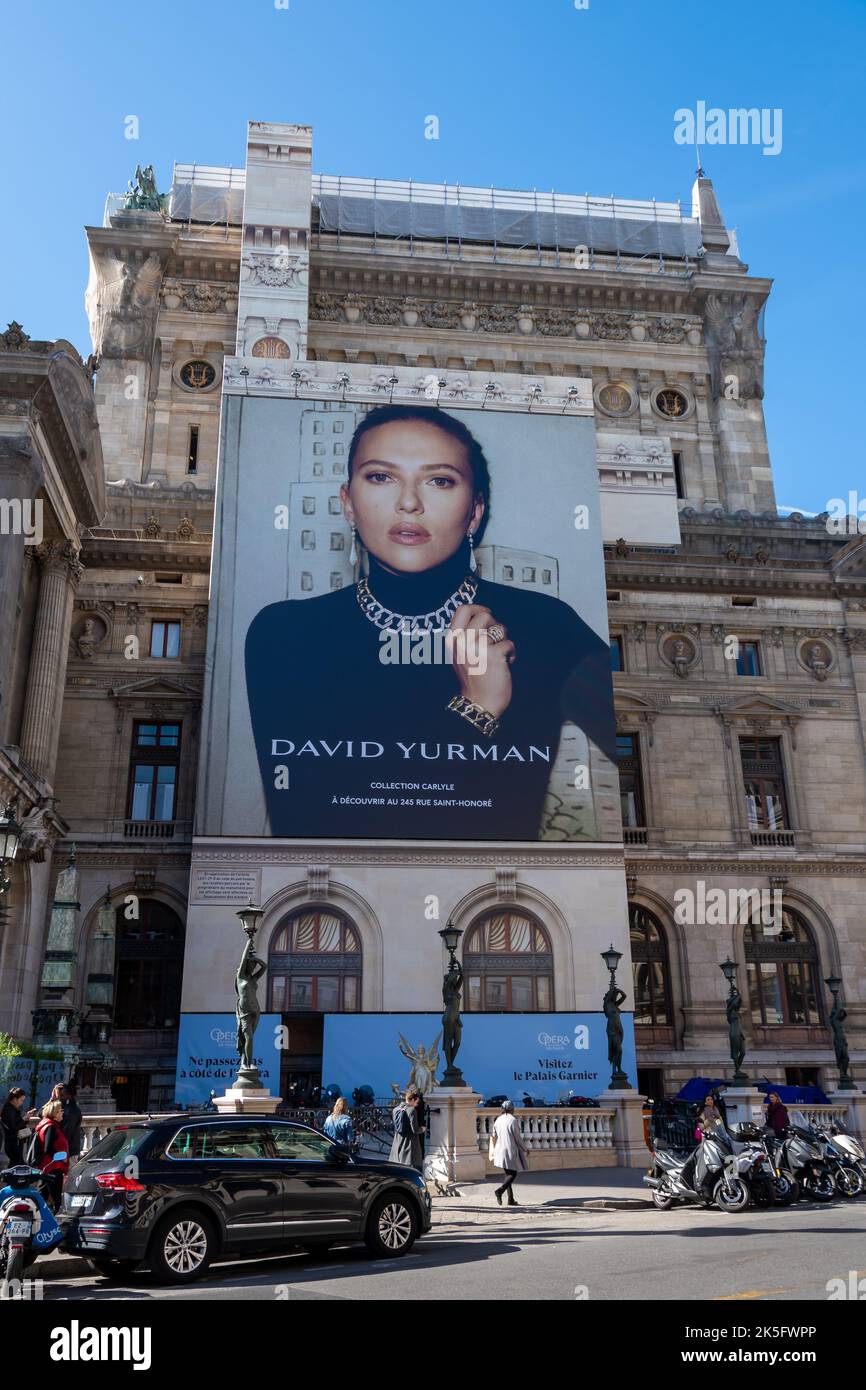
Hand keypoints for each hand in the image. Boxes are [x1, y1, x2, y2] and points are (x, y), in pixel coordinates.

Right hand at [449, 604, 515, 719]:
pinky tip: (506, 664)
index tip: (486, 614)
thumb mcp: (460, 654)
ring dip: (504, 640)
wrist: (479, 703)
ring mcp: (477, 648)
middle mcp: (462, 641)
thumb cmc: (473, 678)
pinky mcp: (493, 656)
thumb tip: (484, 614)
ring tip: (500, 654)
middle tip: (496, 640)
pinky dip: (511, 654)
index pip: (463, 609)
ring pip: (500, 628)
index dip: (478, 608)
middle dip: (495, 625)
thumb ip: (467, 634)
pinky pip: (509, 643)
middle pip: (485, 614)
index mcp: (453, 639)